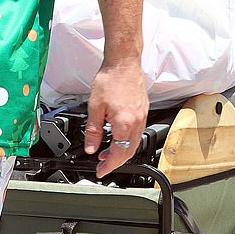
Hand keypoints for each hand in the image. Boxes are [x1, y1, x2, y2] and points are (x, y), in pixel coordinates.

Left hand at [84, 56, 148, 178]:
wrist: (123, 62)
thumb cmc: (110, 79)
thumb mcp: (94, 107)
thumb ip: (93, 130)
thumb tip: (91, 147)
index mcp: (124, 123)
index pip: (118, 153)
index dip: (109, 166)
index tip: (101, 171)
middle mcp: (137, 122)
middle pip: (129, 151)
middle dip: (115, 162)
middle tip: (103, 165)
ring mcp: (142, 116)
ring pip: (134, 143)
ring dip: (122, 151)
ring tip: (107, 152)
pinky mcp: (143, 110)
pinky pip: (137, 132)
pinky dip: (128, 140)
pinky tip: (118, 137)